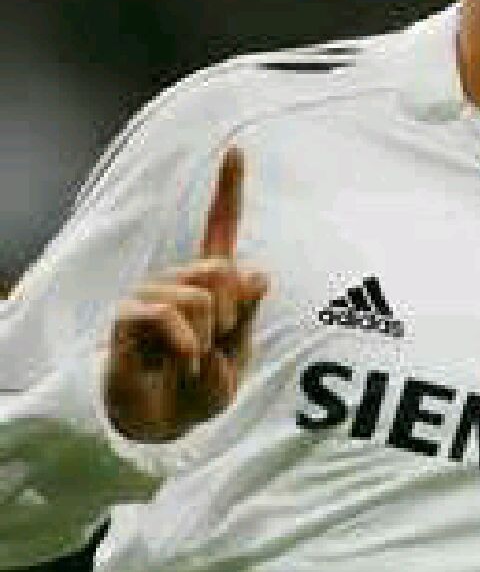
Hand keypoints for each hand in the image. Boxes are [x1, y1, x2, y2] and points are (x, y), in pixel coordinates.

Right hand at [105, 146, 269, 442]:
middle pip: (223, 271)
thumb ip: (248, 315)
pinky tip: (181, 362)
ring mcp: (151, 293)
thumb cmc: (203, 384)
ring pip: (201, 296)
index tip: (236, 149)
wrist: (168, 422)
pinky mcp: (129, 315)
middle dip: (232, 316)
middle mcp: (179, 278)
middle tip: (216, 345)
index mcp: (211, 281)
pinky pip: (169, 315)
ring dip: (210, 337)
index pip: (221, 227)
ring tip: (193, 357)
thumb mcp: (240, 352)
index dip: (229, 189)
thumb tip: (258, 274)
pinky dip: (187, 346)